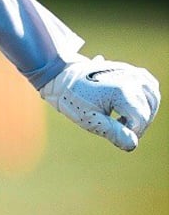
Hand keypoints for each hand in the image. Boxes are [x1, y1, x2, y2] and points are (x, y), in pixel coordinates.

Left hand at [39, 56, 159, 150]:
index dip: (132, 132)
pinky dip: (146, 97)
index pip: (141, 119)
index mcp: (122, 91)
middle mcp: (131, 79)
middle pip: (148, 110)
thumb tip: (133, 145)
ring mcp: (131, 72)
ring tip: (125, 118)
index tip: (117, 134)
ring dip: (145, 111)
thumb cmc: (73, 99)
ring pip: (153, 97)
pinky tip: (135, 105)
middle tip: (119, 128)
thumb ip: (113, 133)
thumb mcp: (90, 120)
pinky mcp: (129, 69)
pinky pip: (149, 85)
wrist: (61, 76)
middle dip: (137, 123)